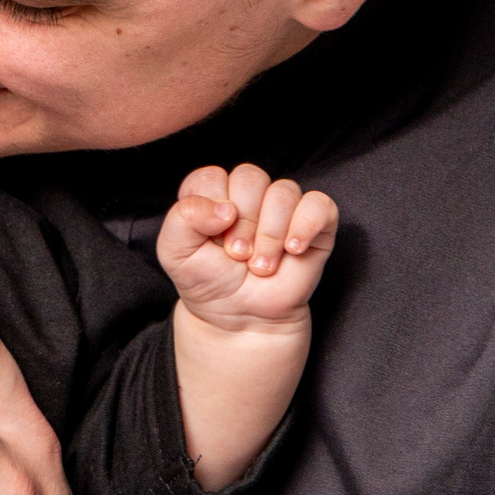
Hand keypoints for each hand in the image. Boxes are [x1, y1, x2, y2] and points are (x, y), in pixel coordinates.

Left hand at [157, 164, 338, 330]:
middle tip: (237, 254)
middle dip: (242, 223)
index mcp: (212, 195)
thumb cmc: (208, 281)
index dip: (210, 208)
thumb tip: (225, 208)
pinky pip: (320, 205)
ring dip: (270, 234)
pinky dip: (306, 225)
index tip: (211, 238)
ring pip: (283, 191)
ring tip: (260, 265)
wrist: (241, 317)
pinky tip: (292, 249)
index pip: (211, 177)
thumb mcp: (174, 252)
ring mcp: (282, 208)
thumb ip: (183, 218)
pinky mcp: (315, 224)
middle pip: (250, 179)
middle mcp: (248, 196)